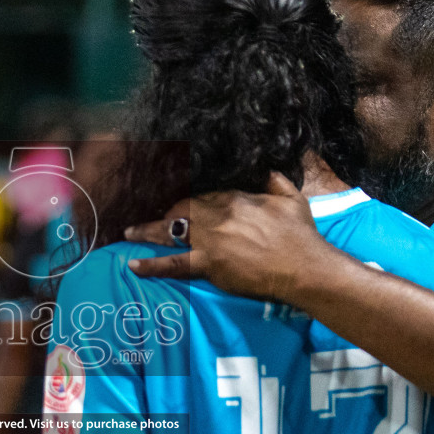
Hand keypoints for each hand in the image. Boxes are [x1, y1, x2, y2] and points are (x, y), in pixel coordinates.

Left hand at [122, 172, 325, 301]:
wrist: (304, 267)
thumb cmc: (301, 236)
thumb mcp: (292, 199)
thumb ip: (276, 180)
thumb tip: (266, 167)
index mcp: (234, 198)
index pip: (204, 194)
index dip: (191, 198)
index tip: (182, 202)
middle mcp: (217, 215)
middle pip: (181, 208)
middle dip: (166, 212)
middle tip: (155, 216)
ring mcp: (210, 240)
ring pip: (171, 231)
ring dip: (147, 230)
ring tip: (129, 231)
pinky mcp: (208, 264)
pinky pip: (174, 264)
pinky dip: (152, 264)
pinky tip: (133, 264)